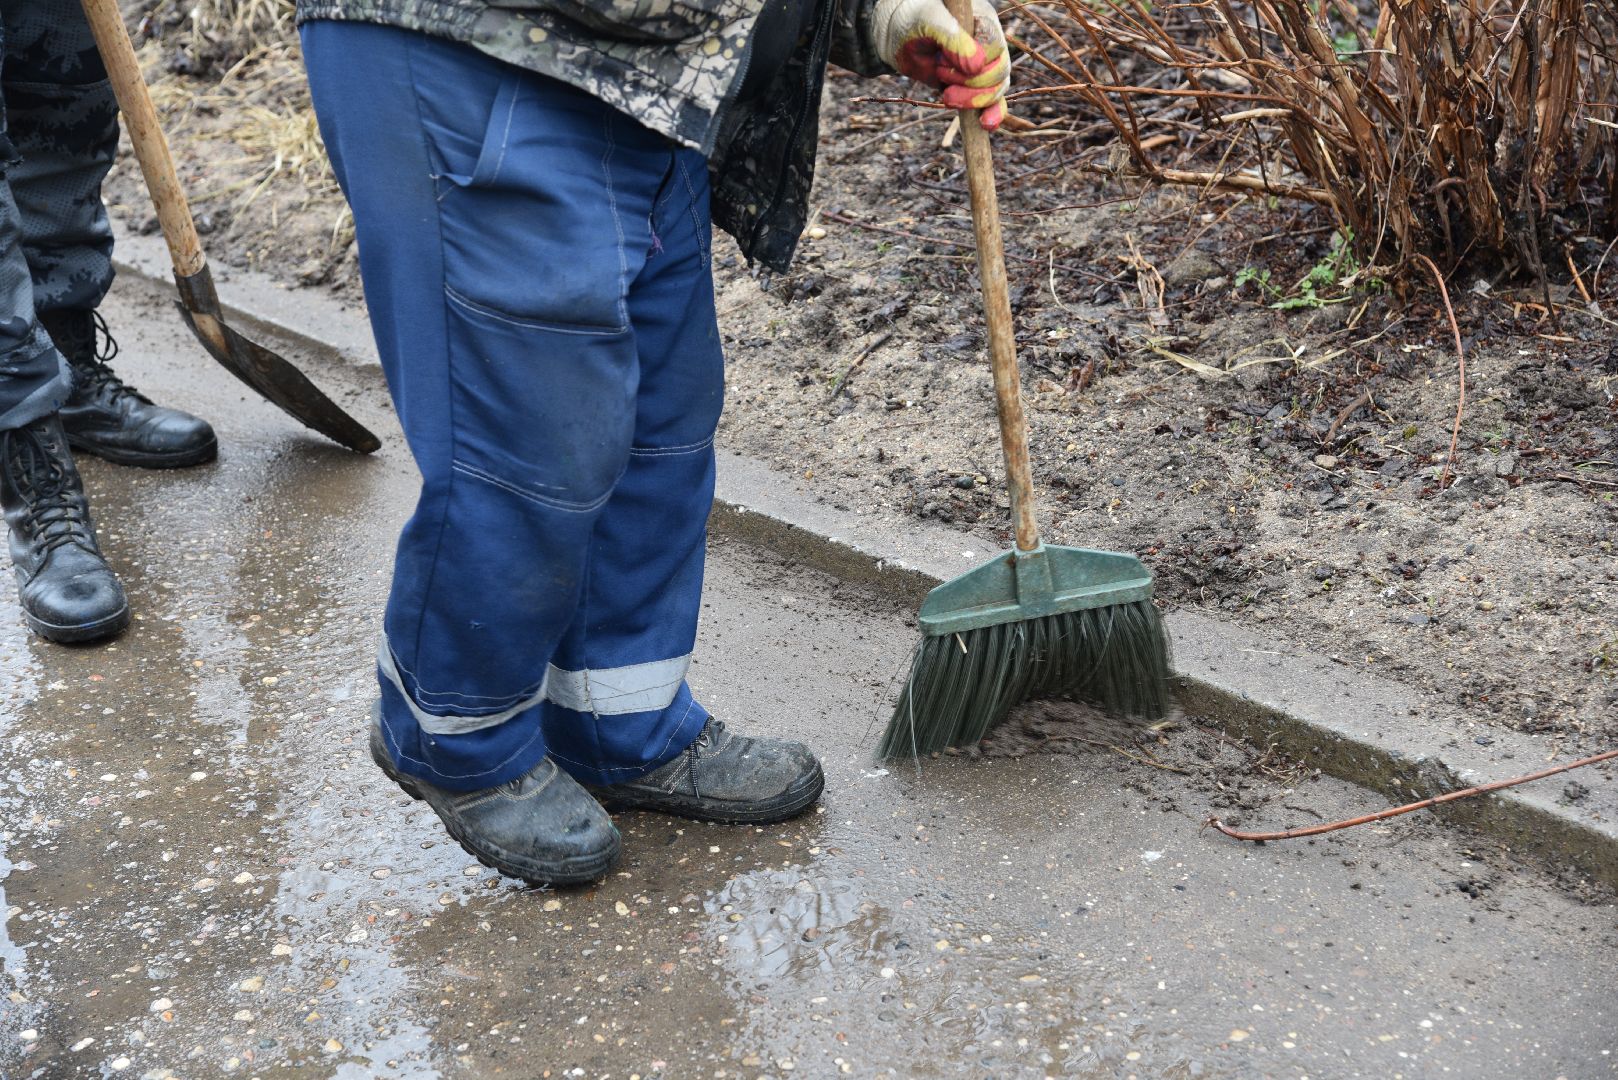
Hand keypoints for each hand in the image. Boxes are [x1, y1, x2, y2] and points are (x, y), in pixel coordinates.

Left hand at [871, 0, 1009, 129]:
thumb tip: (977, 67)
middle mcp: (989, 43)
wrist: (898, 35)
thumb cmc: (912, 21)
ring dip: (973, 101)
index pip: (995, 49)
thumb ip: (952, 39)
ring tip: (946, 96)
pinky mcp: (975, 86)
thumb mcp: (927, 22)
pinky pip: (994, 102)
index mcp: (983, 21)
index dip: (973, 63)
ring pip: (997, 89)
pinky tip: (985, 124)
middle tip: (940, 78)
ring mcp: (984, 66)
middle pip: (999, 72)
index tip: (942, 62)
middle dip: (970, 85)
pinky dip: (992, 114)